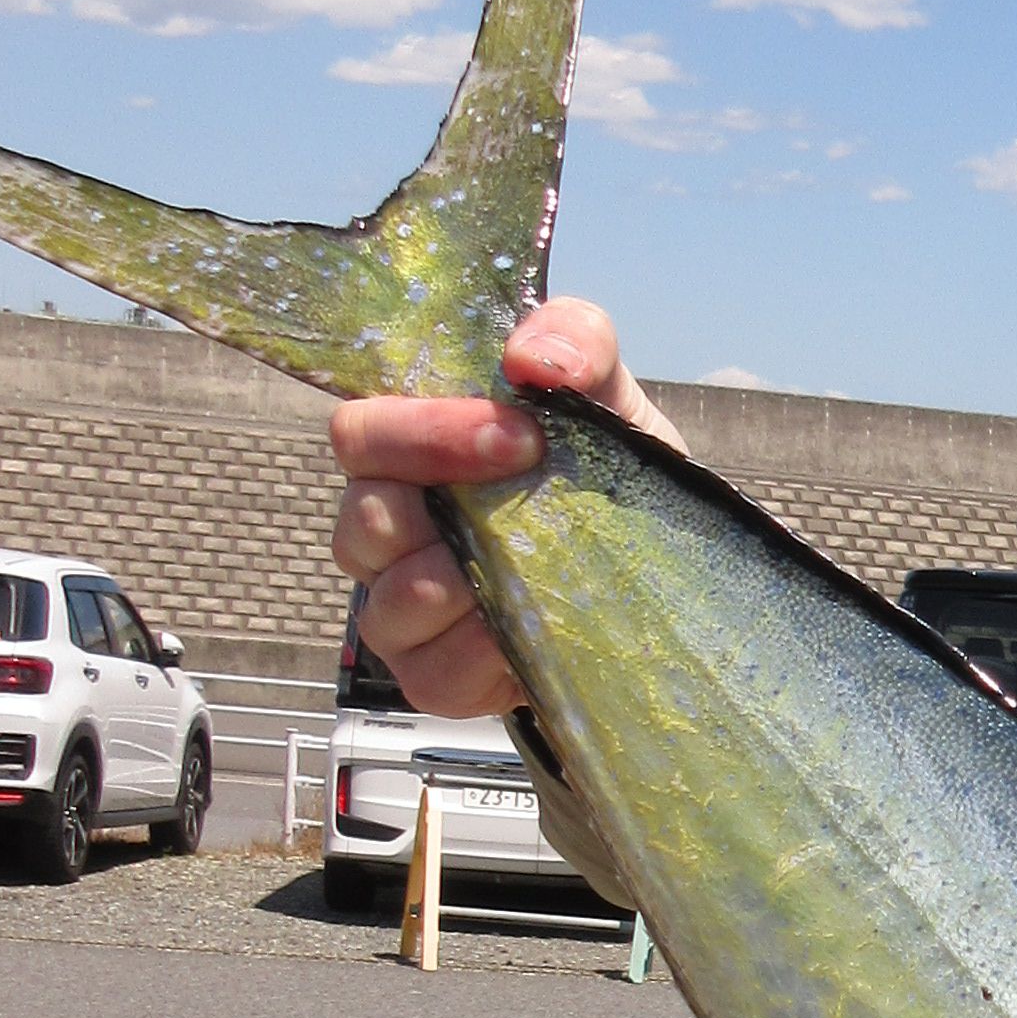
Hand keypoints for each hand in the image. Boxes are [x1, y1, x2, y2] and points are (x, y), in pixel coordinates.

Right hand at [329, 300, 681, 720]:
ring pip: (386, 601)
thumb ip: (575, 342)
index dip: (425, 433)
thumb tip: (533, 358)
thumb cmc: (606, 476)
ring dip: (463, 581)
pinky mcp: (433, 675)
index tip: (521, 433)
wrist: (657, 578)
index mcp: (409, 453)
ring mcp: (402, 607)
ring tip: (531, 567)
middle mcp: (389, 527)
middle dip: (450, 505)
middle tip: (533, 493)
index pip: (359, 435)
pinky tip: (527, 631)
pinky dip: (480, 653)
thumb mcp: (607, 395)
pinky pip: (429, 672)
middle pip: (363, 519)